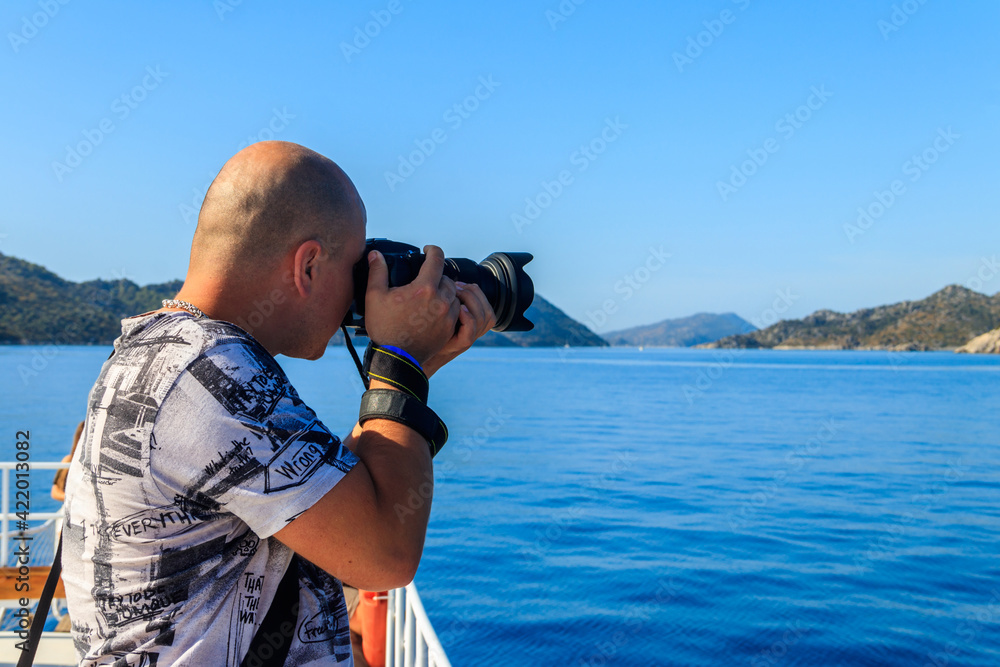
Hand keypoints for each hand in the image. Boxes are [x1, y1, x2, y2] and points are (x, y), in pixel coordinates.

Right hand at [363, 245, 460, 365]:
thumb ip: (377, 272)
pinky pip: (455, 311)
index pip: (437, 259)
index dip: (433, 250)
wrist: (396, 359)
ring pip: (453, 295)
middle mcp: (440, 300)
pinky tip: (435, 310)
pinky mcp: (450, 329)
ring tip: (430, 295)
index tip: (428, 250)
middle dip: (437, 275)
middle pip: (446, 277)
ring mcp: (447, 316)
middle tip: (425, 278)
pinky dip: (447, 307)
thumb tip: (375, 254)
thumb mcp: (374, 297)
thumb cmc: (384, 328)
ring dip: (444, 291)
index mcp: (424, 288)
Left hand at [422, 281, 495, 376]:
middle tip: (456, 287)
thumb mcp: (437, 314)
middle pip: (488, 311)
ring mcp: (468, 338)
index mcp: (471, 324)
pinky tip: (457, 309)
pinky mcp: (460, 344)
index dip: (477, 292)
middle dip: (474, 293)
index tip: (458, 284)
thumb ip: (445, 301)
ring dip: (471, 301)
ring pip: (484, 317)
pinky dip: (468, 318)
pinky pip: (471, 331)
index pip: (487, 307)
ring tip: (455, 295)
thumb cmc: (421, 331)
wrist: (413, 354)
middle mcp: (473, 332)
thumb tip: (447, 281)